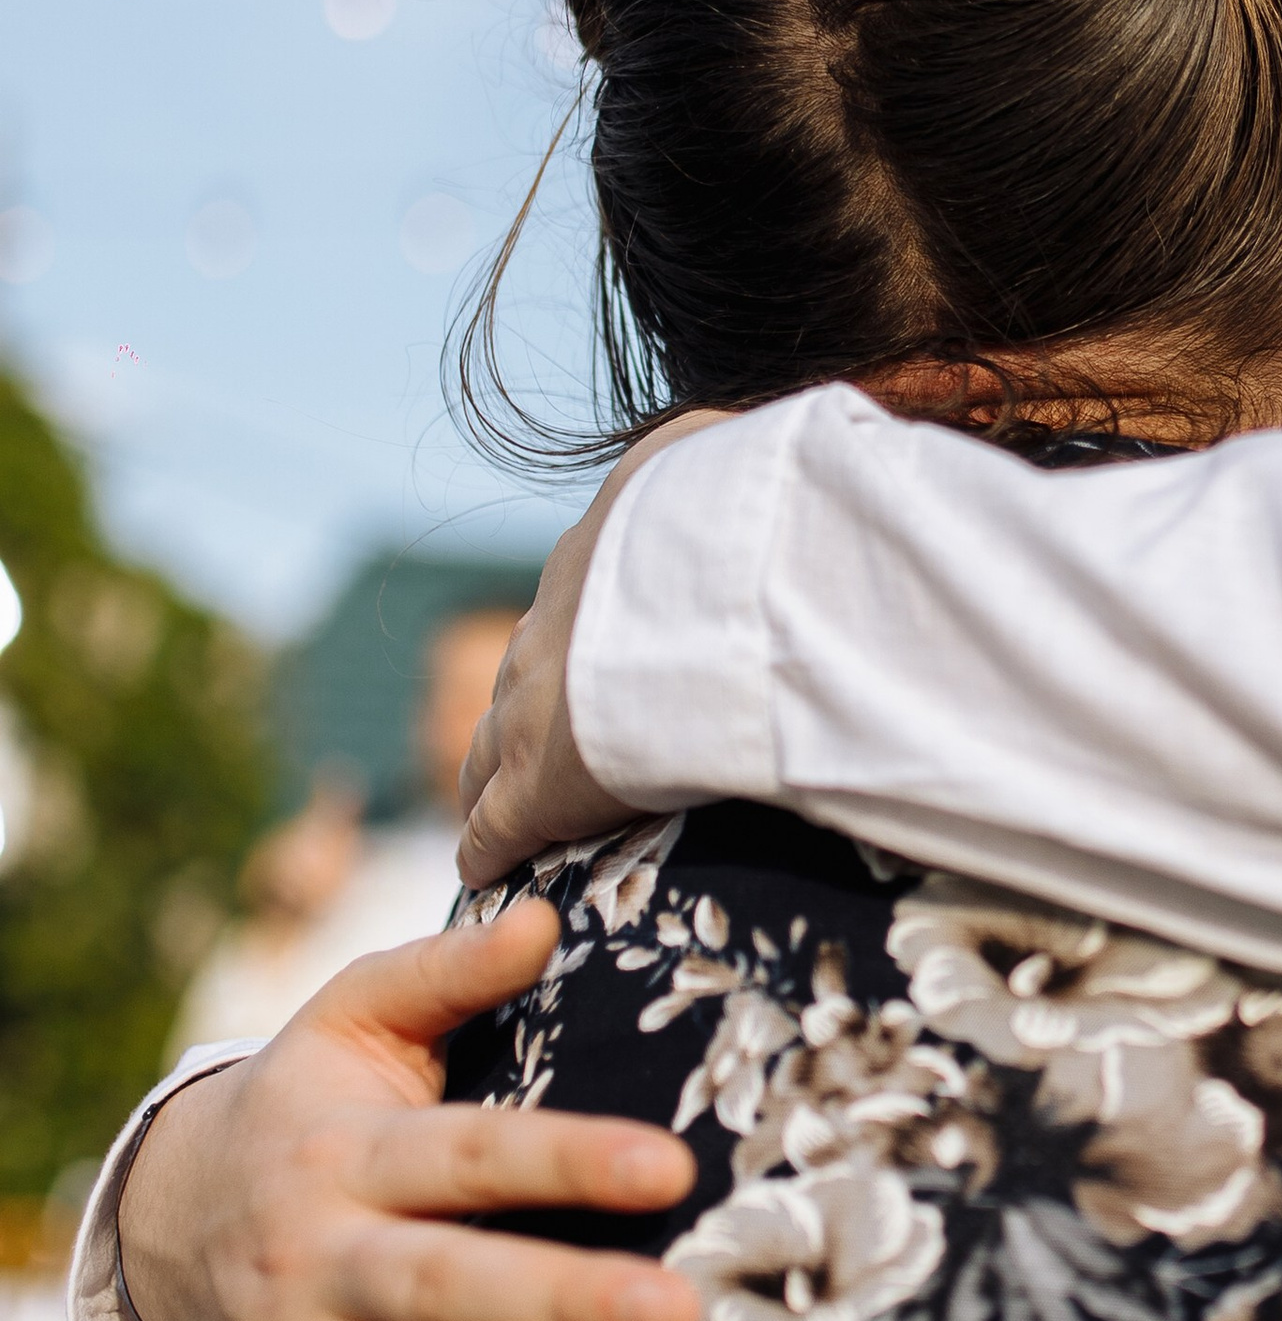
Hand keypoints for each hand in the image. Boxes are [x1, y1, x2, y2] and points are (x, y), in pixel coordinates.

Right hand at [119, 899, 700, 1320]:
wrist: (165, 1217)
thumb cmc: (307, 1105)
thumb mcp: (353, 1020)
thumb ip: (446, 975)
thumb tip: (544, 919)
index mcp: (350, 1154)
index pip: (473, 1155)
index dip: (568, 1160)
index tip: (672, 1167)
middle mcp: (324, 1260)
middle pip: (446, 1286)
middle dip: (561, 1303)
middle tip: (676, 1316)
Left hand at [456, 411, 724, 883]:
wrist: (705, 603)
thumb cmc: (733, 528)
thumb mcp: (723, 461)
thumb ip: (729, 462)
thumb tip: (763, 451)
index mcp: (595, 561)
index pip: (572, 614)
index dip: (581, 650)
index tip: (593, 672)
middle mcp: (548, 632)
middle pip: (516, 680)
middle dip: (520, 715)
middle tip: (530, 748)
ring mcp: (530, 710)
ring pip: (485, 755)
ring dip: (490, 782)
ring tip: (495, 810)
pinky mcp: (532, 787)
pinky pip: (492, 830)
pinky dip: (487, 849)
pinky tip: (480, 869)